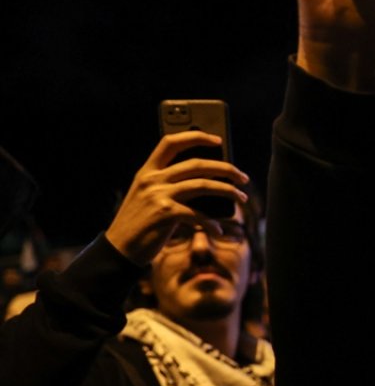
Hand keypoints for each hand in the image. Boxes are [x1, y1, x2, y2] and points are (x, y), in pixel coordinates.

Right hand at [104, 133, 248, 266]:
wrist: (119, 248)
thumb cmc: (141, 223)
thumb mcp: (149, 197)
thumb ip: (170, 185)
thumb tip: (210, 180)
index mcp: (147, 171)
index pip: (170, 142)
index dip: (196, 137)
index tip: (218, 140)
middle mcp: (152, 179)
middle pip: (197, 164)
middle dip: (226, 168)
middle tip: (243, 177)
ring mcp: (158, 195)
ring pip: (203, 185)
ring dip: (228, 191)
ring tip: (242, 197)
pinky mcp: (165, 214)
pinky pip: (198, 213)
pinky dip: (211, 222)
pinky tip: (218, 229)